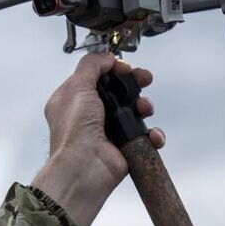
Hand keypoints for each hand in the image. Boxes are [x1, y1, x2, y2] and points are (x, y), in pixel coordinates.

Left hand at [32, 53, 164, 225]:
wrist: (84, 167)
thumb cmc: (74, 132)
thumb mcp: (77, 86)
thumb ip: (91, 65)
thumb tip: (106, 58)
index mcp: (73, 99)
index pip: (96, 76)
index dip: (113, 69)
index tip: (125, 68)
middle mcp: (89, 114)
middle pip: (118, 91)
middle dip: (134, 84)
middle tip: (145, 79)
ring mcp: (107, 130)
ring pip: (133, 111)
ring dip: (143, 106)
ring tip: (144, 109)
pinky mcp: (123, 146)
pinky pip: (144, 136)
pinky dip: (152, 134)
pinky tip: (151, 134)